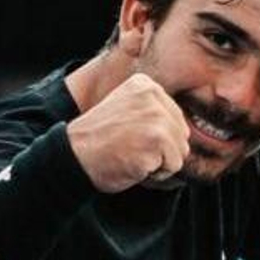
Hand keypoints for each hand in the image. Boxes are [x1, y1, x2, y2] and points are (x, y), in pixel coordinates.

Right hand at [68, 67, 190, 192]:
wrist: (74, 155)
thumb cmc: (99, 139)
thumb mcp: (127, 109)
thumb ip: (153, 111)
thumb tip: (185, 129)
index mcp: (146, 85)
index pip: (176, 118)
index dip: (157, 136)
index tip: (130, 135)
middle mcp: (153, 97)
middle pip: (182, 134)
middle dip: (162, 149)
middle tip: (132, 147)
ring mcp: (156, 118)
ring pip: (181, 151)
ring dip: (160, 162)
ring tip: (133, 155)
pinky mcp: (157, 141)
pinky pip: (173, 167)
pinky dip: (156, 173)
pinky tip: (134, 163)